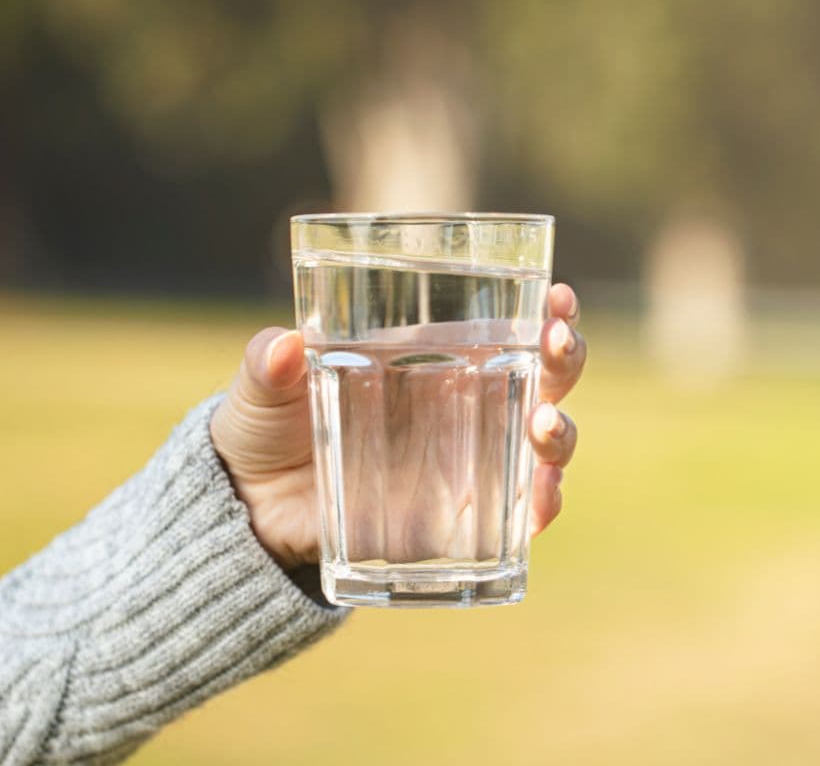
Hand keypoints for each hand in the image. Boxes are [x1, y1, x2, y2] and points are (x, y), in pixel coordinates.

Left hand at [210, 284, 586, 570]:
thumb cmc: (266, 429)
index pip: (508, 327)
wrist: (253, 511)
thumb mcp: (260, 391)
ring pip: (544, 444)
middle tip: (558, 344)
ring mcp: (468, 466)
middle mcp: (466, 408)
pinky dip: (541, 507)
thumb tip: (284, 346)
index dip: (547, 312)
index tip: (559, 296)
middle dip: (567, 359)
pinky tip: (542, 497)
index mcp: (432, 361)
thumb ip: (268, 365)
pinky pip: (519, 518)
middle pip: (546, 379)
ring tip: (545, 422)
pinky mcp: (460, 522)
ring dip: (560, 432)